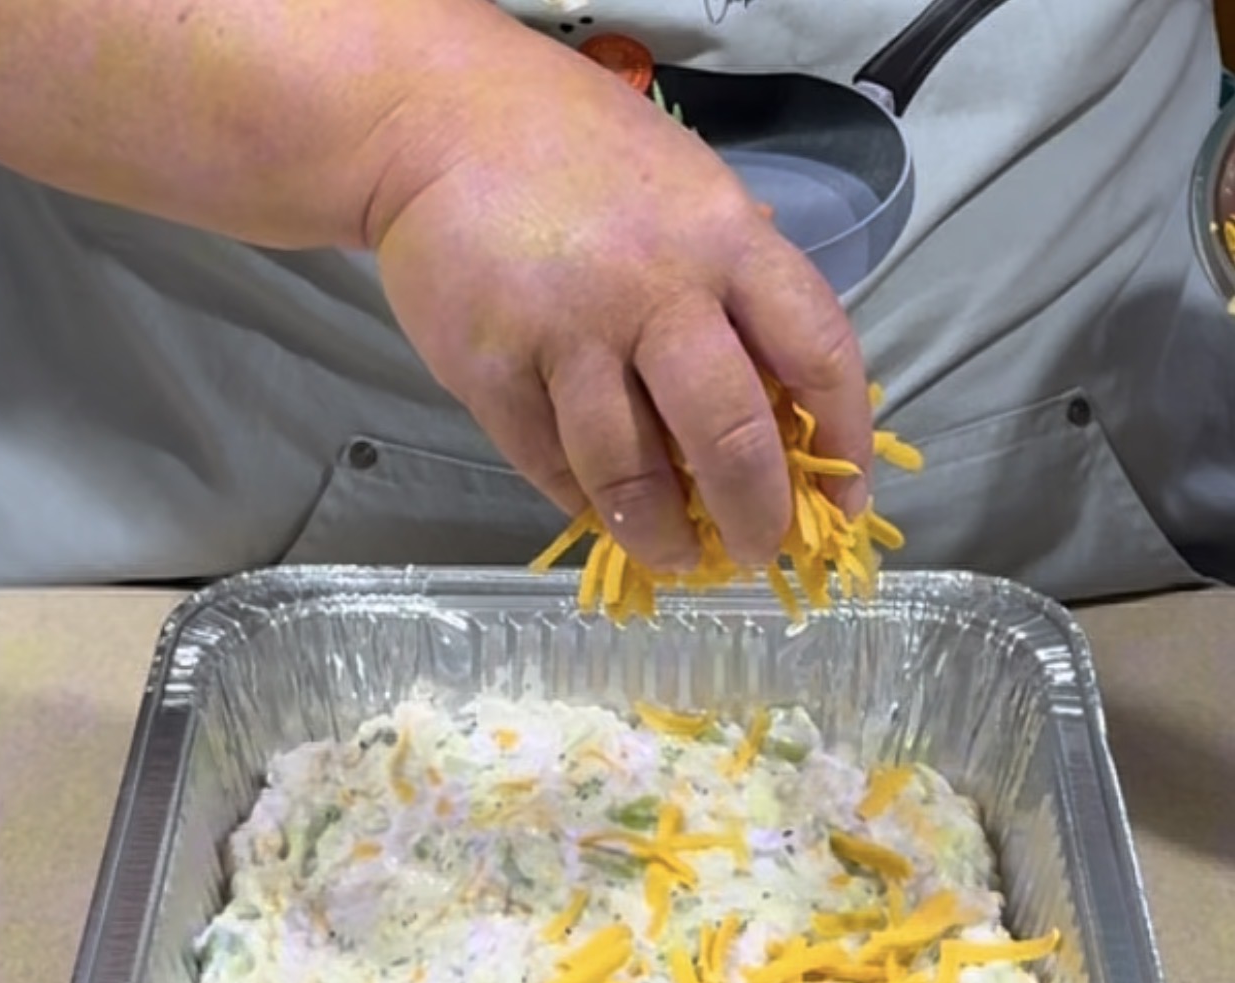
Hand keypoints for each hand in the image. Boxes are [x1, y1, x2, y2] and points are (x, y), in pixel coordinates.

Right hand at [368, 21, 872, 571]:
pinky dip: (582, 502)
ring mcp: (567, 334)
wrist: (440, 123)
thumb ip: (739, 290)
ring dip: (660, 534)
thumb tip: (780, 412)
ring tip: (673, 556)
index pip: (819, 353)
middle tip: (755, 552)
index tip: (844, 500)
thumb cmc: (583, 162)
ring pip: (630, 474)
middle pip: (728, 436)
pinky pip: (550, 466)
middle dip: (755, 515)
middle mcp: (655, 289)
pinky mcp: (492, 371)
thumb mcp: (692, 197)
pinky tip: (600, 511)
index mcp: (726, 240)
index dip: (845, 442)